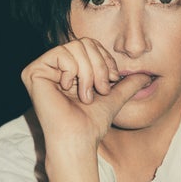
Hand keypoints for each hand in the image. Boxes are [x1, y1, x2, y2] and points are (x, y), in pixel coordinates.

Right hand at [21, 38, 151, 149]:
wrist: (80, 138)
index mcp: (68, 68)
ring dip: (88, 73)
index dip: (105, 59)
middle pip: (83, 42)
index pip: (89, 44)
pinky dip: (73, 72)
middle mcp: (52, 66)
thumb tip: (147, 76)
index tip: (112, 80)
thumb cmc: (92, 122)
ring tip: (86, 94)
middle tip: (100, 89)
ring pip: (74, 47)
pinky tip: (69, 90)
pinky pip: (61, 54)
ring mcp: (41, 68)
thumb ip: (127, 84)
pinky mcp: (33, 72)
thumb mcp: (114, 97)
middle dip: (99, 66)